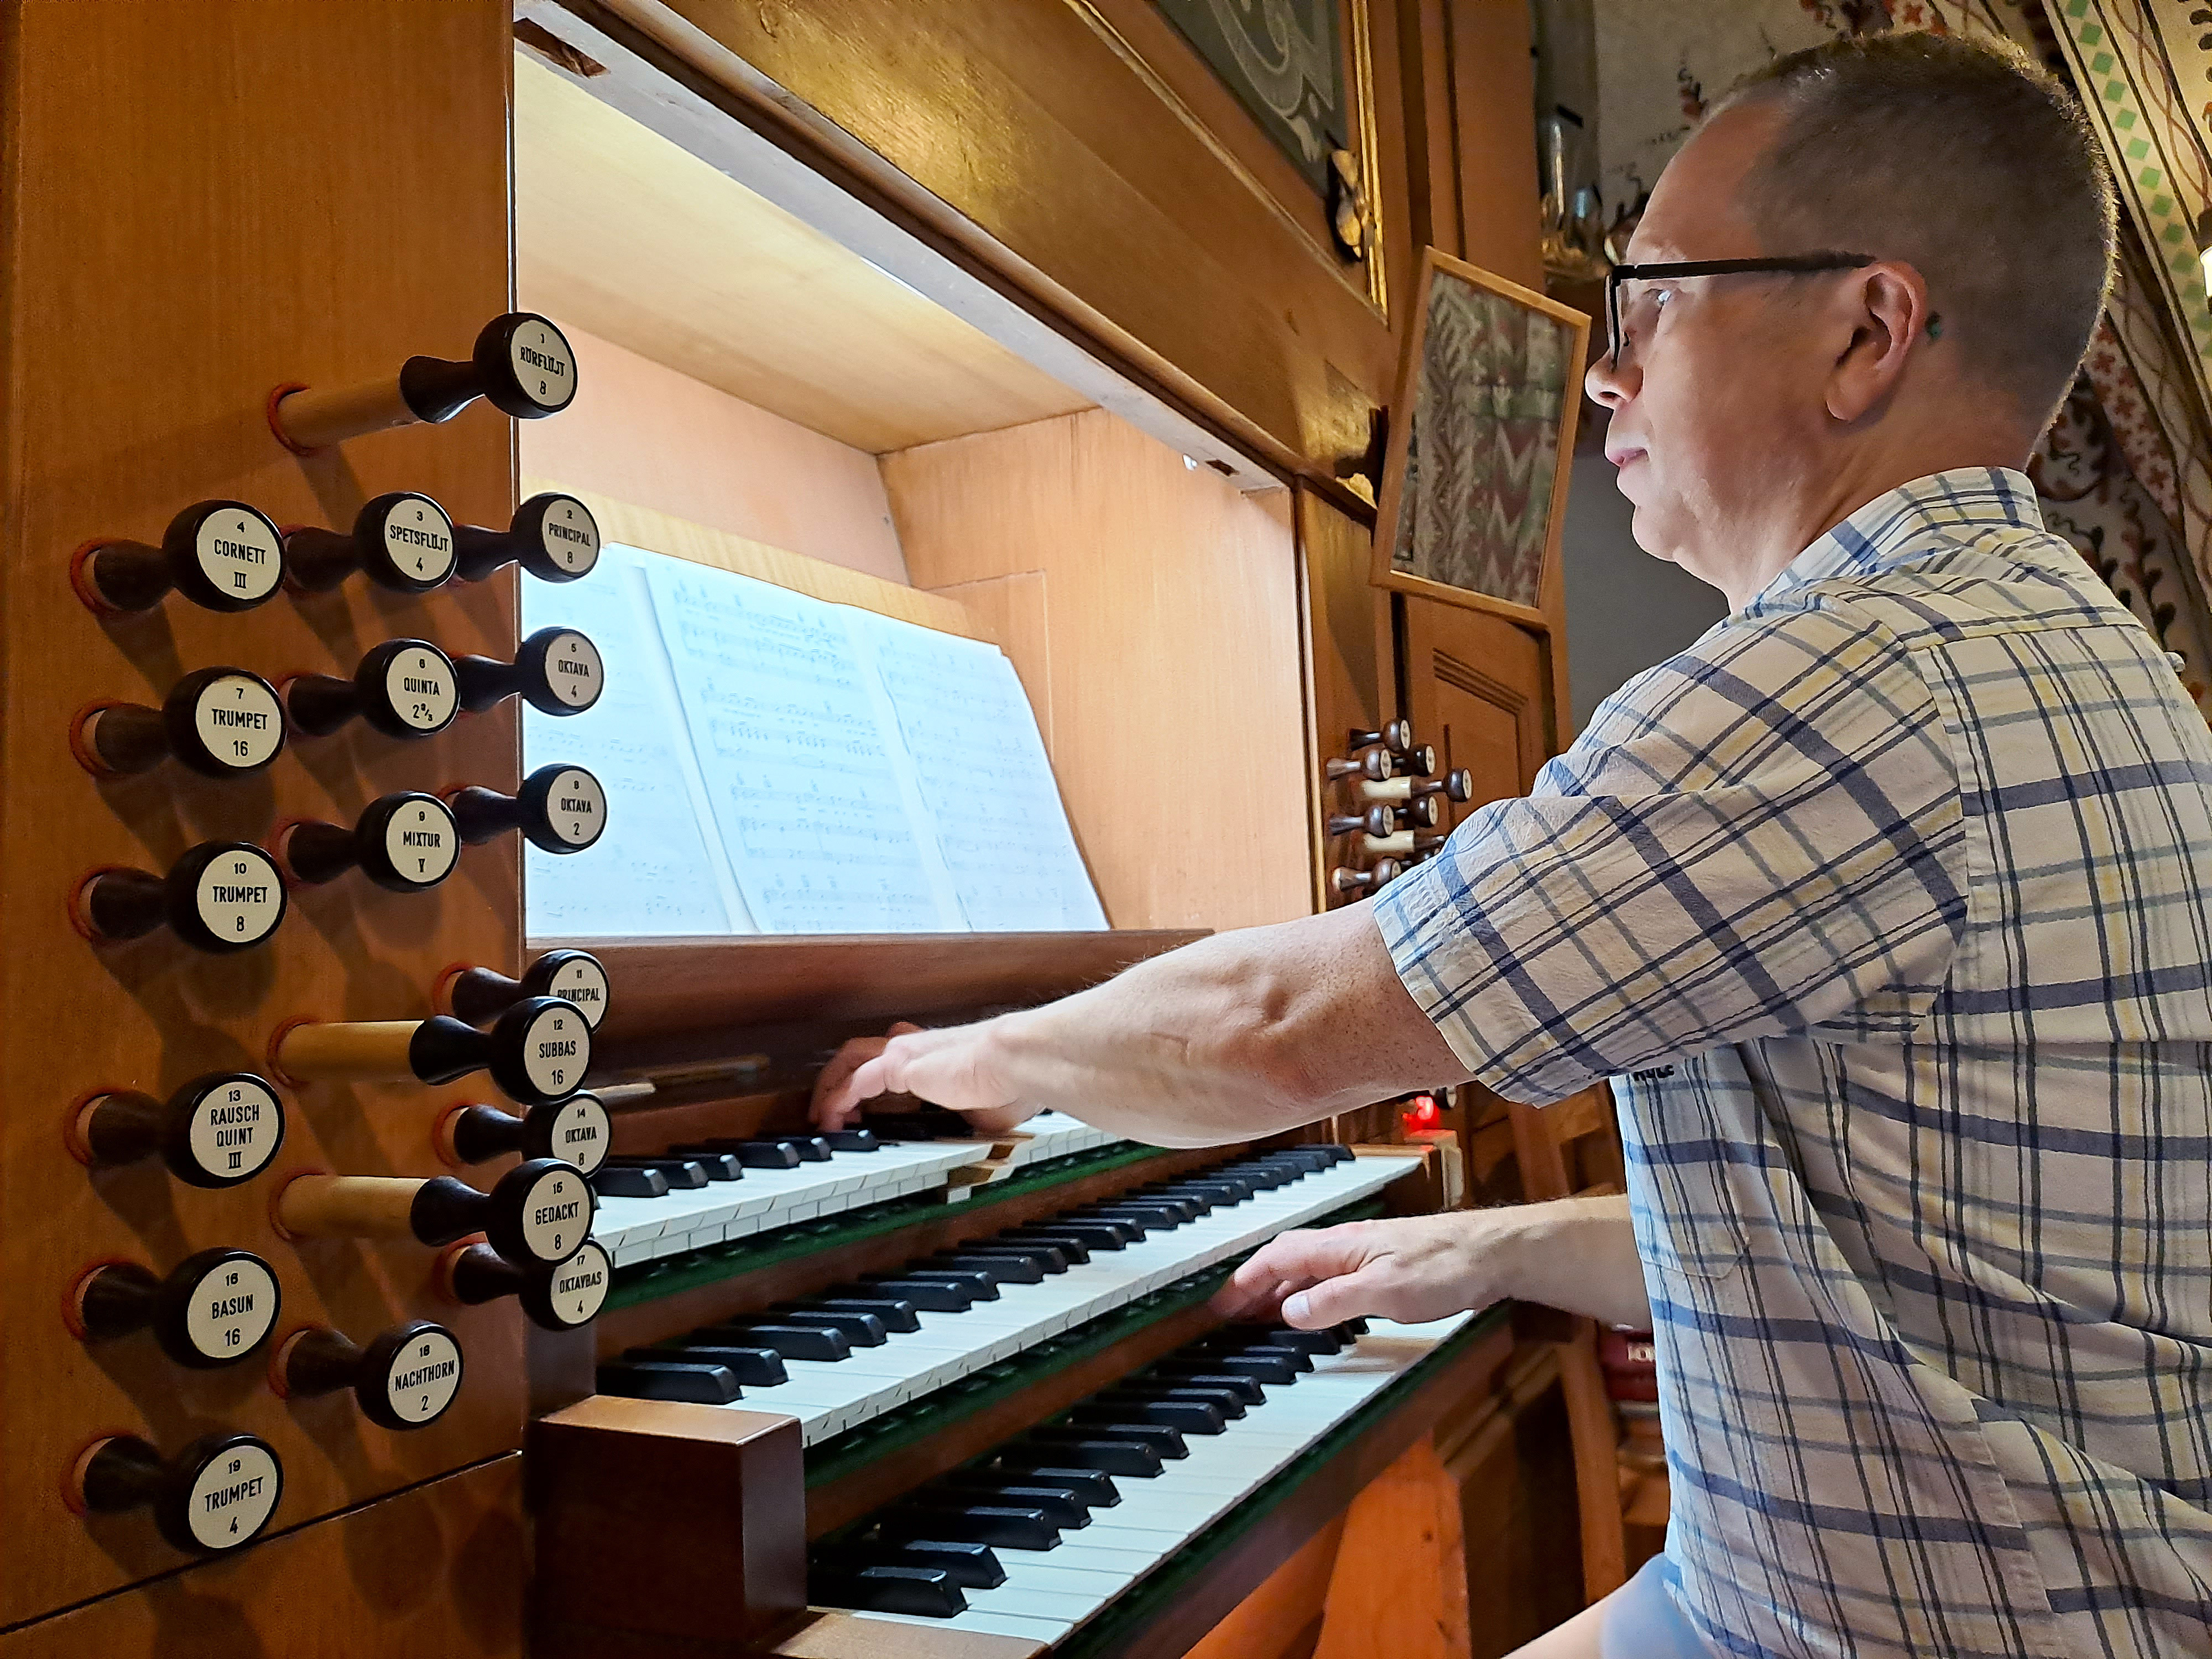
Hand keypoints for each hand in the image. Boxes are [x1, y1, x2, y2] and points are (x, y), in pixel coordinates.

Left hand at [811, 1019, 1034, 1132]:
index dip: (872, 1082)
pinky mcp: (896, 1064)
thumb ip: (969, 1124)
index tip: (864, 1109)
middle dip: (840, 1078)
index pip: (892, 1060)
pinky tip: (830, 1122)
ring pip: (849, 1061)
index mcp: (936, 1055)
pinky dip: (836, 1102)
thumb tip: (973, 1141)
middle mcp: (915, 1046)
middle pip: (861, 1053)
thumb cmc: (1012, 1082)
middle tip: (830, 1110)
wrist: (1014, 1060)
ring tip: (822, 1118)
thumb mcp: (985, 1114)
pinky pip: (852, 1084)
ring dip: (830, 1087)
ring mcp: (904, 1052)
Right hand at [1209, 1211, 1524, 1329]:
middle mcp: (1346, 1245)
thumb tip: (1288, 1311)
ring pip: (1308, 1270)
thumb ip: (1332, 1301)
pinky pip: (1330, 1278)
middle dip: (1254, 1287)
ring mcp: (1365, 1254)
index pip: (1275, 1258)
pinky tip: (1312, 1313)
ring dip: (1280, 1292)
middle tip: (1230, 1318)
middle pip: (1286, 1261)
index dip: (1243, 1283)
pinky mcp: (1384, 1267)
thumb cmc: (1445, 1267)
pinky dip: (1309, 1295)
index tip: (1218, 1307)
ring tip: (1260, 1320)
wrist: (1495, 1253)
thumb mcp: (1383, 1292)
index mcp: (1338, 1245)